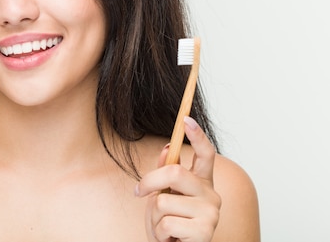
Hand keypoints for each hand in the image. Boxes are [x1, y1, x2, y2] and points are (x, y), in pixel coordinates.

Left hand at [136, 117, 220, 241]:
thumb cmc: (170, 226)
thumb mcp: (163, 196)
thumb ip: (165, 174)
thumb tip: (168, 148)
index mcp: (202, 182)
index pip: (206, 154)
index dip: (197, 135)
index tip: (186, 119)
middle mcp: (211, 194)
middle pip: (175, 172)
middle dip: (149, 182)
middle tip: (138, 192)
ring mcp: (211, 213)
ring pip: (163, 201)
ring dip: (153, 218)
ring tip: (162, 228)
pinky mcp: (205, 232)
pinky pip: (166, 224)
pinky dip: (159, 234)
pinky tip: (169, 240)